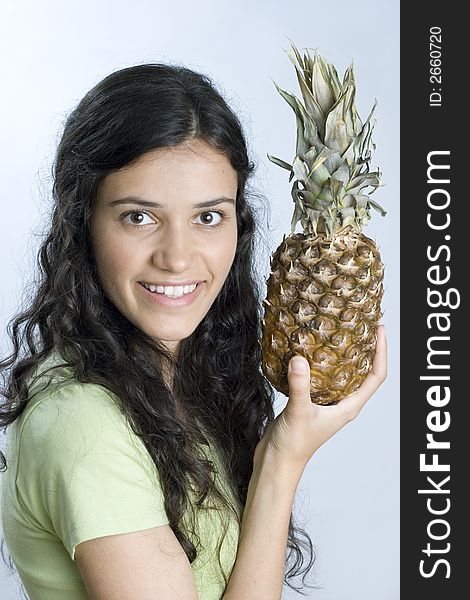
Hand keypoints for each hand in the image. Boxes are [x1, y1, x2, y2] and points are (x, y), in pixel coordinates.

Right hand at [255, 325, 386, 467]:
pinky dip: (319, 361)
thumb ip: (300, 386)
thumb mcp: (299, 412)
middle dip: (365, 348)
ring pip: (341, 372)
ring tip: (337, 330)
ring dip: (342, 353)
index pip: (375, 377)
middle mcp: (342, 403)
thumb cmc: (294, 445)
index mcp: (349, 407)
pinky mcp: (311, 399)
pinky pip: (321, 375)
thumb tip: (299, 358)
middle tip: (360, 323)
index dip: (381, 352)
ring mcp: (327, 401)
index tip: (379, 330)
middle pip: (362, 371)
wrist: (277, 461)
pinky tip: (308, 349)